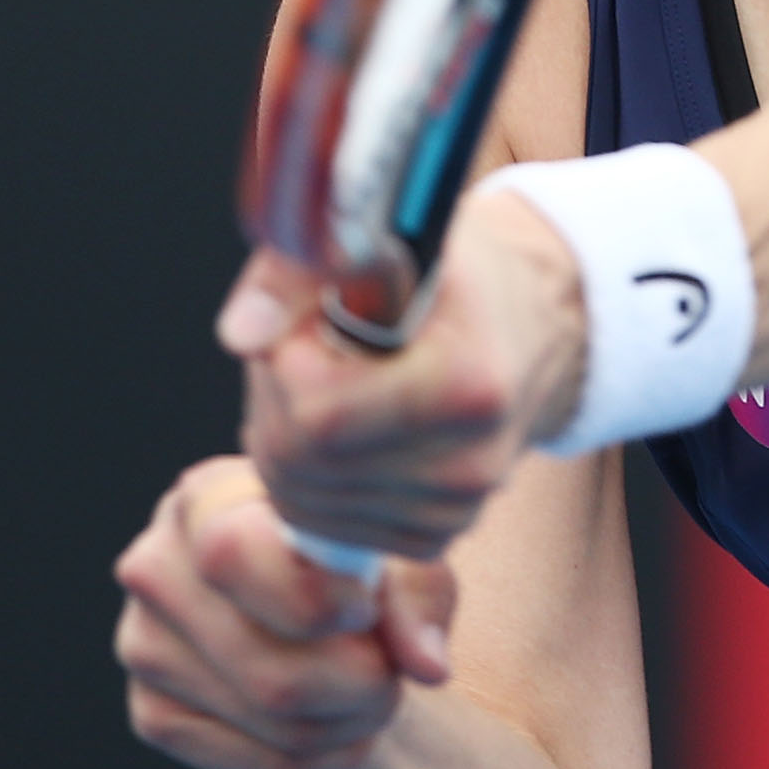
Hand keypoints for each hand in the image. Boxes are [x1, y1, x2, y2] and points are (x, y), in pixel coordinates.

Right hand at [114, 455, 455, 768]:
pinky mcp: (151, 712)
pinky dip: (320, 755)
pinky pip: (255, 763)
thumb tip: (426, 665)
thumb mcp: (388, 550)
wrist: (293, 595)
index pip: (234, 557)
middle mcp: (155, 567)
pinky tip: (337, 721)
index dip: (316, 599)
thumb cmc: (344, 556)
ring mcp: (143, 644)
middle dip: (362, 685)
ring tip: (372, 689)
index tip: (367, 605)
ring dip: (352, 722)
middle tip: (392, 669)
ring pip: (273, 722)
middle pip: (270, 671)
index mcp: (206, 497)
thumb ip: (414, 592)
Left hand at [217, 186, 587, 562]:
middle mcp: (471, 461)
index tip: (308, 322)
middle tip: (306, 347)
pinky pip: (328, 525)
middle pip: (303, 463)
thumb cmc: (447, 272)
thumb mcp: (377, 234)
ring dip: (285, 439)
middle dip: (276, 399)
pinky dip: (312, 478)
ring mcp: (456, 507)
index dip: (286, 364)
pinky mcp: (437, 534)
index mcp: (466, 383)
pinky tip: (345, 425)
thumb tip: (242, 335)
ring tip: (327, 379)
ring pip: (304, 501)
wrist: (526, 320)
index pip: (320, 414)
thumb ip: (296, 273)